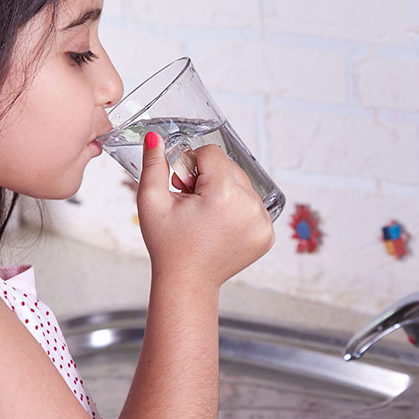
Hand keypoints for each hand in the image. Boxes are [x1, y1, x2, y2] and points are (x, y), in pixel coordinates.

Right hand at [135, 131, 275, 286]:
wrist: (187, 281)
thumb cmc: (168, 246)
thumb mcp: (151, 202)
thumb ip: (153, 164)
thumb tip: (155, 137)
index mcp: (224, 194)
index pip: (211, 153)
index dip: (191, 167)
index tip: (183, 188)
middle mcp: (250, 205)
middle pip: (229, 166)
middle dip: (208, 178)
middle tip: (191, 203)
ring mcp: (263, 221)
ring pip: (242, 184)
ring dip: (224, 192)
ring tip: (205, 215)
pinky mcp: (267, 233)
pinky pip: (253, 204)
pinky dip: (237, 209)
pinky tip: (219, 226)